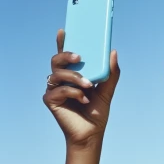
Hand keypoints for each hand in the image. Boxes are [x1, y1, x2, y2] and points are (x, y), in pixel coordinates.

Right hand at [43, 28, 119, 146]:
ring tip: (88, 85)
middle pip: (57, 60)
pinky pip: (58, 90)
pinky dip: (73, 93)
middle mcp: (61, 79)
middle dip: (66, 56)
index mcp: (72, 74)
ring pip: (57, 74)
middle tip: (80, 57)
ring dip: (74, 78)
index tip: (64, 30)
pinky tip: (83, 99)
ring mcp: (54, 89)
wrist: (92, 133)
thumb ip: (111, 73)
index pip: (66, 55)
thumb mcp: (107, 90)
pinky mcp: (50, 100)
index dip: (62, 42)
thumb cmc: (97, 112)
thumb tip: (113, 52)